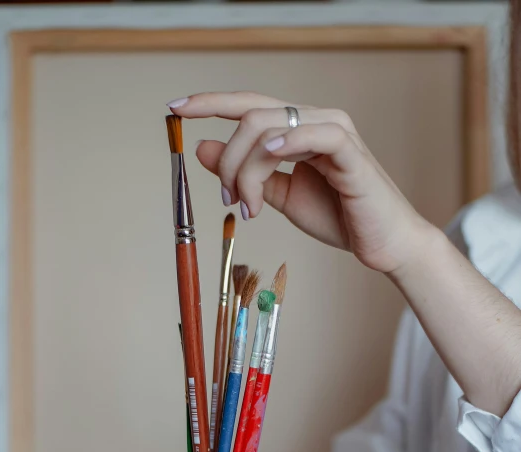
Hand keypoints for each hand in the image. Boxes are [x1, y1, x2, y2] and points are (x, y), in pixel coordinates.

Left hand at [168, 91, 437, 274]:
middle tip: (228, 199)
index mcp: (297, 128)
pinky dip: (287, 141)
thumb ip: (246, 173)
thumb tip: (204, 148)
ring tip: (251, 205)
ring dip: (247, 169)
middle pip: (251, 117)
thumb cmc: (339, 217)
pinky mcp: (351, 153)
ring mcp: (334, 131)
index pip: (248, 105)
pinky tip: (270, 152)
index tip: (174, 109)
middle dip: (229, 160)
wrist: (381, 244)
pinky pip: (315, 133)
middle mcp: (314, 120)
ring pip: (270, 127)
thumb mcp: (279, 195)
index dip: (210, 102)